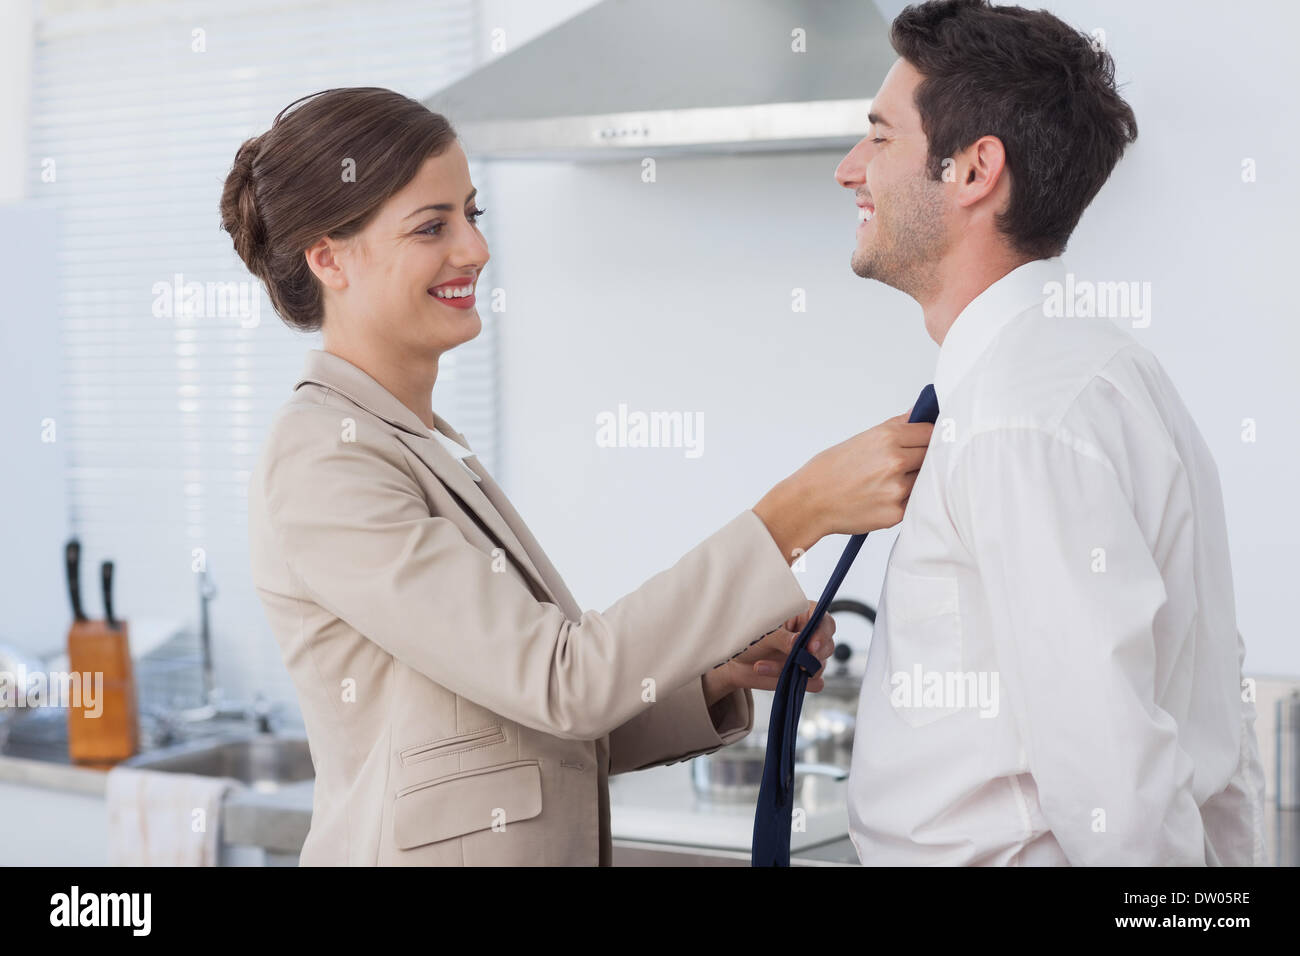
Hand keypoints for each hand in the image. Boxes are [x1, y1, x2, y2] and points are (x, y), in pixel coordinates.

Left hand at [709, 601, 835, 698]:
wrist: (735, 662)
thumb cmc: (749, 639)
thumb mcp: (762, 633)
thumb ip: (782, 638)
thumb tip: (799, 643)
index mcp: (803, 616)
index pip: (825, 621)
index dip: (822, 632)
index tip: (811, 646)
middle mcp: (810, 637)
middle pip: (828, 645)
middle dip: (814, 656)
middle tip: (798, 663)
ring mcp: (809, 658)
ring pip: (818, 667)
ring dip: (793, 670)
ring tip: (761, 666)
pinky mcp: (805, 677)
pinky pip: (813, 684)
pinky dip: (799, 684)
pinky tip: (776, 678)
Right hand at [804, 410, 933, 535]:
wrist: (809, 502)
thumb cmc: (829, 471)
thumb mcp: (861, 439)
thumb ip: (896, 427)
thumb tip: (918, 412)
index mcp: (887, 437)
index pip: (930, 431)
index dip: (926, 437)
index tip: (922, 442)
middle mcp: (895, 461)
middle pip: (932, 455)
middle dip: (922, 458)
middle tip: (902, 465)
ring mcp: (898, 488)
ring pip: (925, 479)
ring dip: (914, 480)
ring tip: (888, 482)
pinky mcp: (896, 512)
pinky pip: (914, 502)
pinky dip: (904, 499)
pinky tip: (883, 497)